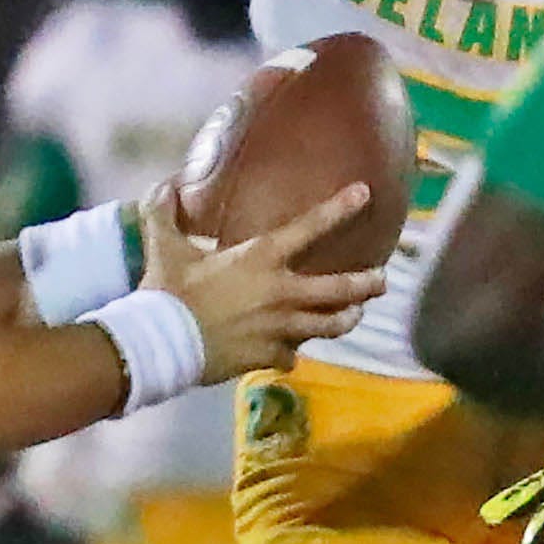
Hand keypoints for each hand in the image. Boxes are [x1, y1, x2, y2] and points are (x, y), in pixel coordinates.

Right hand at [136, 180, 384, 382]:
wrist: (162, 342)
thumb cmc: (168, 290)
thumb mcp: (164, 246)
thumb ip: (165, 214)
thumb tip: (163, 186)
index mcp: (261, 258)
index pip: (309, 227)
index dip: (339, 208)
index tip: (364, 194)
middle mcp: (280, 292)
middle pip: (339, 289)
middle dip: (366, 284)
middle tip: (381, 281)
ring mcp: (279, 328)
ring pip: (328, 326)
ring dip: (344, 320)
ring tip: (354, 316)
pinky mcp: (268, 356)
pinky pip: (290, 357)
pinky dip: (290, 355)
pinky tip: (290, 356)